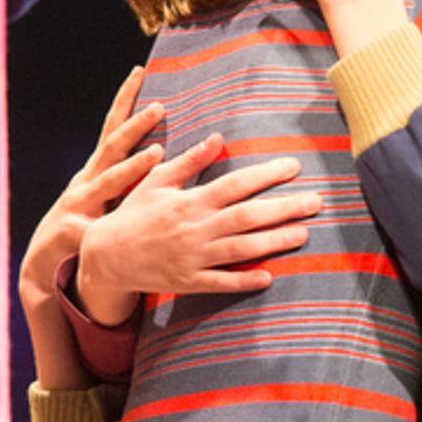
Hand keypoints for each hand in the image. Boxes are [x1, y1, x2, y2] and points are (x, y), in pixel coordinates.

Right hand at [19, 66, 164, 312]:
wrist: (43, 269)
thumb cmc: (83, 232)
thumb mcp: (107, 203)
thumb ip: (127, 182)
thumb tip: (163, 160)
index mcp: (96, 171)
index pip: (112, 129)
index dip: (125, 101)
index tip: (140, 71)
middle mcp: (85, 181)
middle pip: (110, 146)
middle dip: (134, 125)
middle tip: (159, 106)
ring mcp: (77, 204)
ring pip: (107, 183)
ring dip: (132, 167)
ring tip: (156, 154)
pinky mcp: (72, 232)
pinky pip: (97, 229)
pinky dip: (110, 227)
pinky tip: (122, 223)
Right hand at [76, 134, 322, 324]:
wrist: (106, 256)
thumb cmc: (134, 214)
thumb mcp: (157, 181)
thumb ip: (190, 162)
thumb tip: (217, 139)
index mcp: (190, 201)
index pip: (235, 184)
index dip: (266, 174)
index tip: (294, 166)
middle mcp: (195, 228)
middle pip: (247, 216)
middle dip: (284, 208)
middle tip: (316, 202)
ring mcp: (193, 257)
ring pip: (241, 249)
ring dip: (274, 242)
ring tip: (303, 234)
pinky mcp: (189, 281)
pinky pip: (221, 282)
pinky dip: (244, 280)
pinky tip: (270, 277)